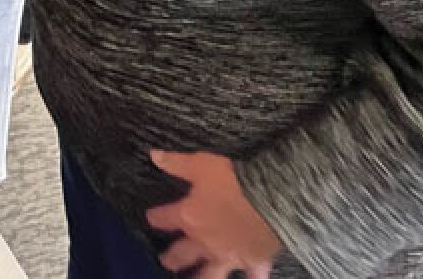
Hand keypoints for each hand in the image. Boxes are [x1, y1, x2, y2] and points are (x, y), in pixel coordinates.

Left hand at [145, 150, 280, 277]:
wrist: (271, 199)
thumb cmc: (233, 180)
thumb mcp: (201, 165)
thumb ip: (176, 163)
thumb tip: (153, 156)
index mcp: (189, 217)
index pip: (165, 218)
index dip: (156, 217)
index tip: (151, 218)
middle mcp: (205, 241)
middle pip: (182, 254)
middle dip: (172, 258)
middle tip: (166, 261)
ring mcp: (229, 255)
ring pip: (210, 275)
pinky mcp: (253, 261)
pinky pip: (253, 277)